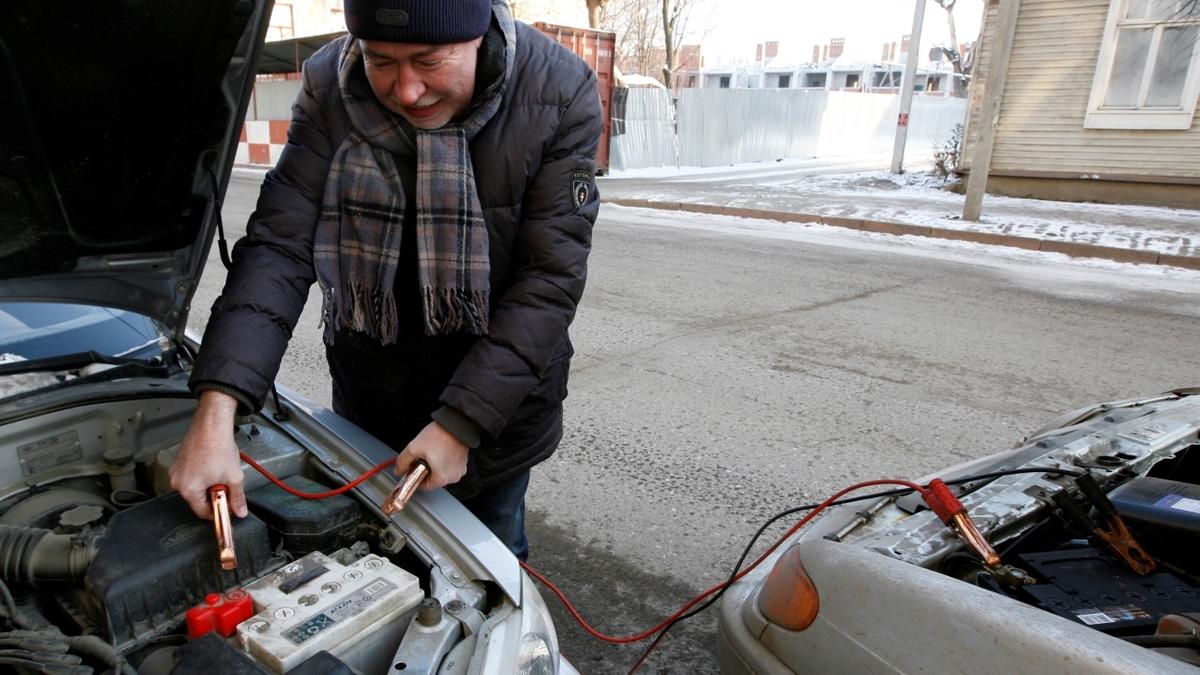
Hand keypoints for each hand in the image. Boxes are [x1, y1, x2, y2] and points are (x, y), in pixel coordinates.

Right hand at [170, 390, 248, 519]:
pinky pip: (192, 475)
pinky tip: (214, 465)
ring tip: (221, 471)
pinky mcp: (179, 461)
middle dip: (215, 496)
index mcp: (187, 489)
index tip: (229, 508)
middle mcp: (177, 481)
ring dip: (210, 484)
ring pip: (195, 487)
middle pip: (198, 499)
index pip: (202, 512)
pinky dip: (203, 475)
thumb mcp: (233, 477)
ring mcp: (176, 470)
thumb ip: (237, 498)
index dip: (219, 512)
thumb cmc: (218, 447)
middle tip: (228, 486)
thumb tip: (240, 512)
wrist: (212, 423)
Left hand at [394, 422, 468, 490]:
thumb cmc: (439, 435)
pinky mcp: (463, 462)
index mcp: (442, 478)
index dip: (415, 477)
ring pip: (442, 472)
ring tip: (433, 451)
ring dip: (435, 465)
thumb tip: (399, 470)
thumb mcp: (414, 448)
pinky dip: (444, 460)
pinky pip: (450, 466)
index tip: (414, 468)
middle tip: (423, 457)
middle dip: (426, 470)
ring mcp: (460, 469)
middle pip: (433, 480)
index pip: (424, 487)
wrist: (456, 423)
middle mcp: (453, 477)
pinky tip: (440, 449)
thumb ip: (403, 462)